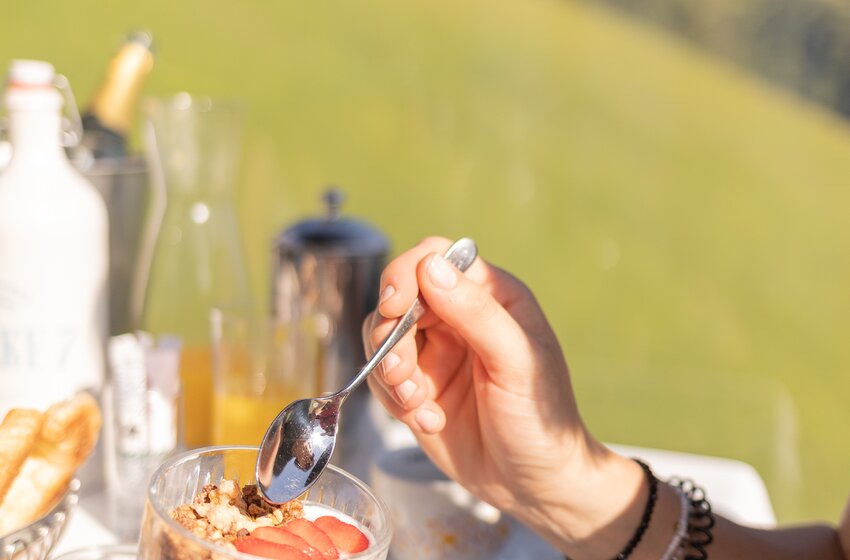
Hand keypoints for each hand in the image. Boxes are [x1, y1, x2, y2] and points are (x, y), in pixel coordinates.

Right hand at [363, 237, 642, 551]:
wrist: (535, 485)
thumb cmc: (542, 418)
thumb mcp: (518, 362)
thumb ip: (476, 312)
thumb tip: (430, 267)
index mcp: (491, 296)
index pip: (435, 259)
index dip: (406, 275)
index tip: (395, 306)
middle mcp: (458, 317)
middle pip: (398, 299)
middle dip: (391, 336)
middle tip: (403, 375)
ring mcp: (435, 352)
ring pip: (383, 337)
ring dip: (390, 372)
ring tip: (418, 405)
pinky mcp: (418, 386)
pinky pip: (383, 377)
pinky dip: (395, 401)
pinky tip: (428, 421)